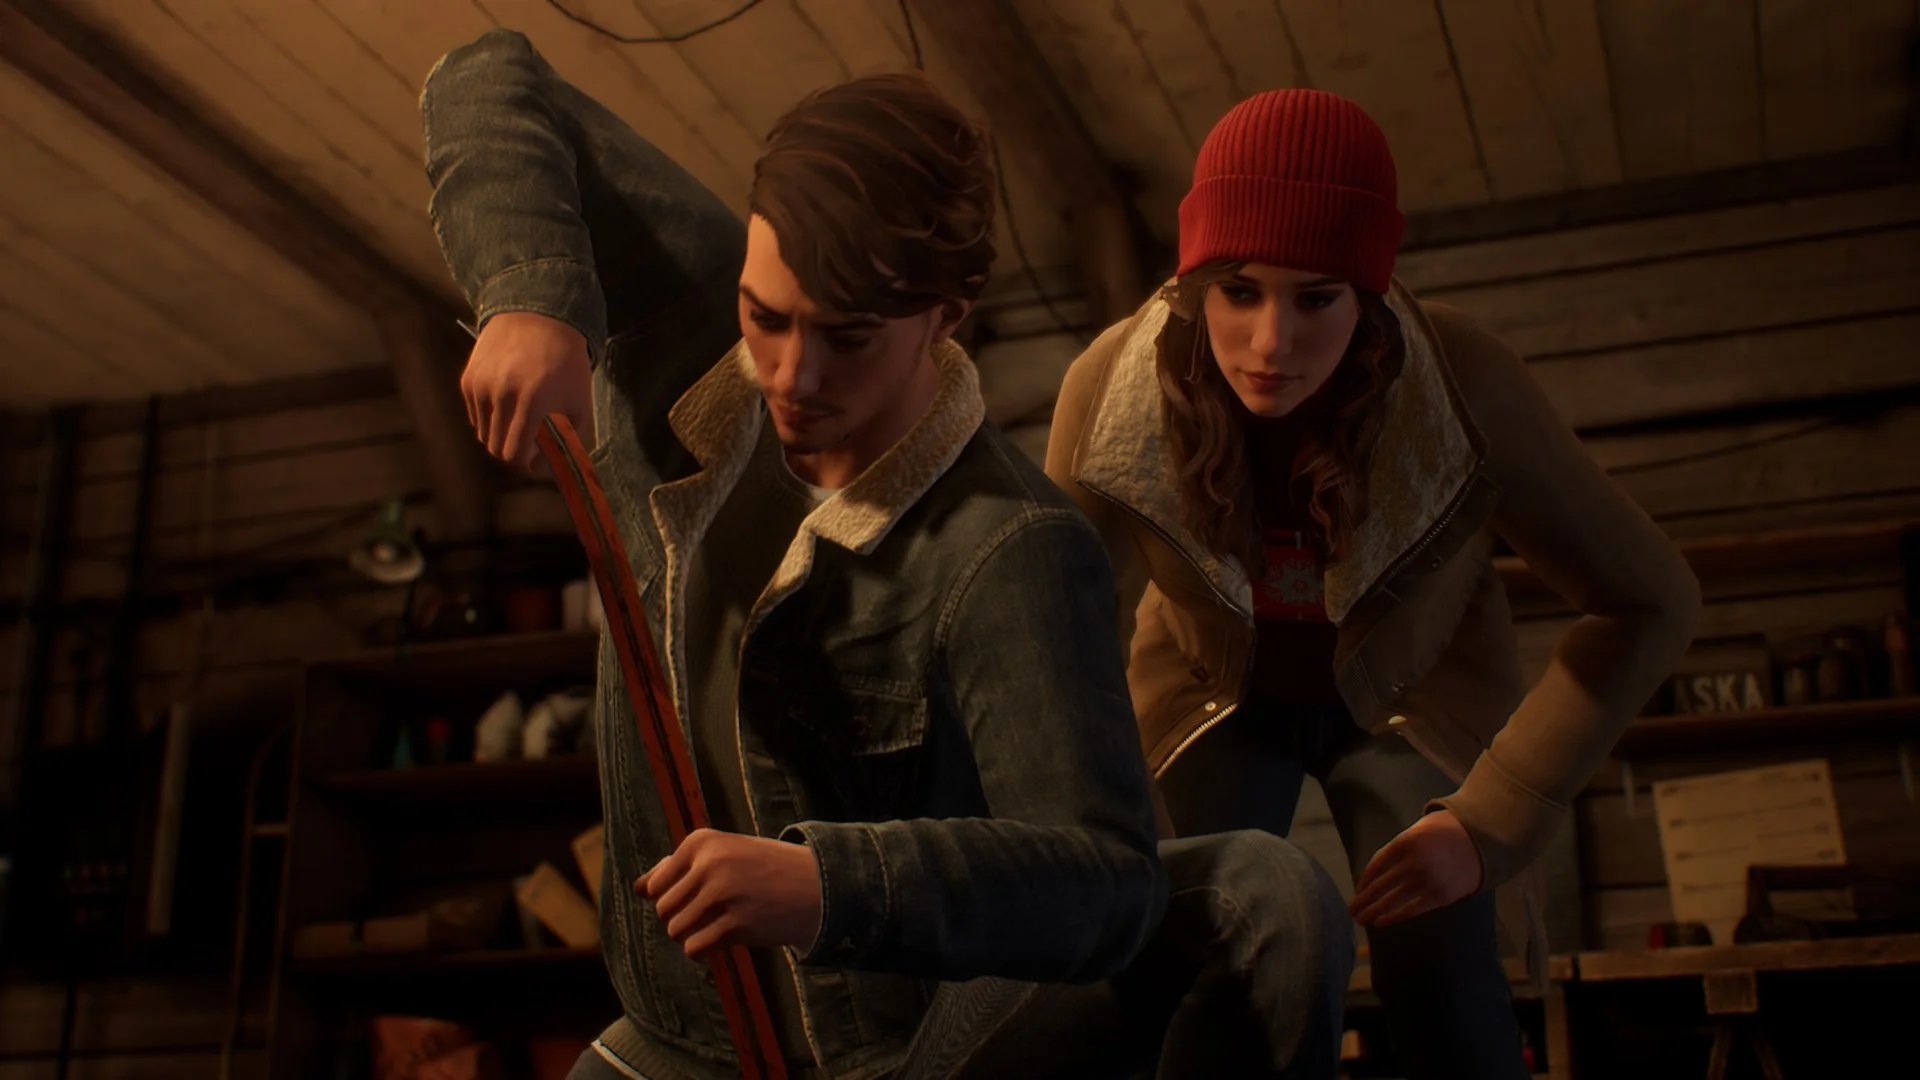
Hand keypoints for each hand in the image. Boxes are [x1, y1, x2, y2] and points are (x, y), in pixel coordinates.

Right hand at [460, 311, 592, 472]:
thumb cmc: (566, 365)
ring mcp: (482, 386)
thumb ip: (567, 441)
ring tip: (521, 416)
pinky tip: (508, 399)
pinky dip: (490, 417)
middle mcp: (503, 393)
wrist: (539, 318)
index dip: (526, 461)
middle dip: (514, 451)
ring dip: (502, 434)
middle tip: (530, 438)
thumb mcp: (578, 402)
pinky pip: (476, 417)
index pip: (515, 454)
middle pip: (496, 449)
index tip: (537, 454)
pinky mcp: (468, 380)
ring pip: (484, 435)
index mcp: (533, 401)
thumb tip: (545, 470)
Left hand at [636, 829, 823, 962]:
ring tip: (718, 926)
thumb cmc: (762, 869)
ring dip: (693, 935)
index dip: (673, 899)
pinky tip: (722, 943)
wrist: (817, 884)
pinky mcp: (736, 923)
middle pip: (663, 910)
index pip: (654, 886)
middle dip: (682, 919)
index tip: (702, 895)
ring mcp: (723, 893)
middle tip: (712, 915)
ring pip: (675, 931)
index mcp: (700, 841)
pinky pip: (694, 948)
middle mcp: (709, 863)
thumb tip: (637, 889)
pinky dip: (704, 952)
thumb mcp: (720, 856)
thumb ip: (678, 869)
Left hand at [1349, 808, 1481, 928]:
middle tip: (1351, 910)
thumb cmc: (1442, 834)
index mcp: (1403, 843)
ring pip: (1392, 900)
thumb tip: (1374, 872)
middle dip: (1363, 900)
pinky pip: (1412, 909)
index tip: (1356, 891)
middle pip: (1380, 885)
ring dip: (1374, 911)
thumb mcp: (1416, 831)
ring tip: (1362, 919)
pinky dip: (1394, 917)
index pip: (1376, 866)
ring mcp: (1426, 880)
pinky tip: (1381, 922)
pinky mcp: (1440, 895)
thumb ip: (1396, 849)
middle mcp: (1413, 862)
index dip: (1364, 881)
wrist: (1479, 841)